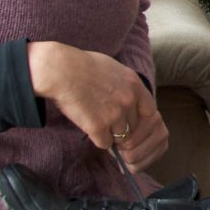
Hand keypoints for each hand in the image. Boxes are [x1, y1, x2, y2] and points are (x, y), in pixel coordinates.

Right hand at [27, 41, 164, 163]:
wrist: (59, 70)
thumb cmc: (81, 65)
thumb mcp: (114, 68)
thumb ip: (126, 85)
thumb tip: (132, 99)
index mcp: (134, 85)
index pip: (149, 112)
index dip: (139, 119)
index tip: (129, 121)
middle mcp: (128, 100)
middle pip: (134, 127)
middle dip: (122, 128)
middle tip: (106, 121)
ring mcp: (114, 114)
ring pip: (120, 137)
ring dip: (109, 133)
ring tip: (94, 119)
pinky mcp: (98, 126)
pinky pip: (105, 143)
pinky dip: (97, 138)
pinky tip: (87, 125)